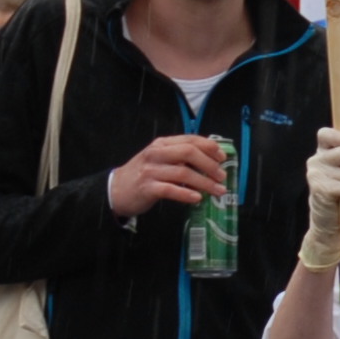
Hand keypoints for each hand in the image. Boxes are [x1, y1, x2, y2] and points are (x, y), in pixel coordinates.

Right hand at [108, 133, 226, 217]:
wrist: (117, 190)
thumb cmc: (143, 175)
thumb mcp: (160, 159)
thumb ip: (179, 157)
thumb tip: (210, 162)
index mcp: (162, 144)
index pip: (190, 140)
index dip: (209, 147)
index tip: (222, 158)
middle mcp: (156, 154)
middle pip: (189, 153)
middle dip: (209, 165)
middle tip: (222, 177)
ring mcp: (151, 171)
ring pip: (183, 173)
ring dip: (204, 183)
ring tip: (217, 191)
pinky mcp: (147, 188)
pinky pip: (171, 190)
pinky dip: (186, 194)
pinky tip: (198, 198)